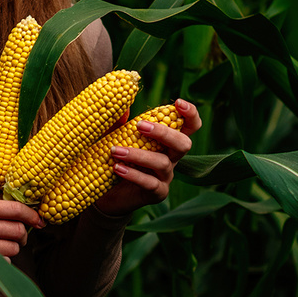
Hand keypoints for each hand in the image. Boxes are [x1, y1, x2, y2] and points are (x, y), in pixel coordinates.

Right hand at [0, 196, 44, 289]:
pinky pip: (6, 262)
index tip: (39, 221)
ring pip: (14, 247)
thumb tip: (30, 214)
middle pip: (17, 229)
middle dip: (22, 236)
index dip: (31, 215)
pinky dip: (2, 262)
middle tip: (16, 239)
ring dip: (11, 250)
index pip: (13, 208)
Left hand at [92, 98, 201, 217]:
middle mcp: (172, 158)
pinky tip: (117, 168)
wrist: (107, 194)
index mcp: (168, 141)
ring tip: (115, 151)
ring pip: (163, 163)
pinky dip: (133, 174)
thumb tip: (122, 104)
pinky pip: (150, 183)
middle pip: (183, 144)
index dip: (190, 114)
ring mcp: (166, 177)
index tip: (178, 102)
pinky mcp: (157, 193)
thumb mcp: (115, 136)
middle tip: (140, 126)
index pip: (190, 126)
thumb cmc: (116, 159)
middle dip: (164, 133)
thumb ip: (120, 122)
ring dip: (138, 155)